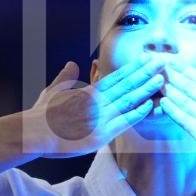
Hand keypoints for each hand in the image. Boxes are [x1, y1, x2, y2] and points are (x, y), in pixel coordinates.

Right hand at [27, 58, 164, 157]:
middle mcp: (96, 102)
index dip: (132, 69)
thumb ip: (65, 78)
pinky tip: (149, 105)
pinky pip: (122, 122)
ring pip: (127, 100)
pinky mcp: (99, 135)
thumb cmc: (41, 116)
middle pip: (125, 84)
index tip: (145, 60)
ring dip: (145, 89)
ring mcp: (99, 118)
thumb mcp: (52, 92)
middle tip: (161, 60)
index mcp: (87, 93)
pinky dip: (136, 113)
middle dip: (144, 72)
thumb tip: (71, 64)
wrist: (34, 133)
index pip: (115, 78)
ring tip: (161, 78)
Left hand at [158, 63, 195, 173]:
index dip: (186, 70)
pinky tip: (163, 103)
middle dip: (172, 76)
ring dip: (169, 91)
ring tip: (156, 82)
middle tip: (158, 67)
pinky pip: (184, 121)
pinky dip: (173, 111)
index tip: (174, 63)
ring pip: (183, 101)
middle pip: (188, 87)